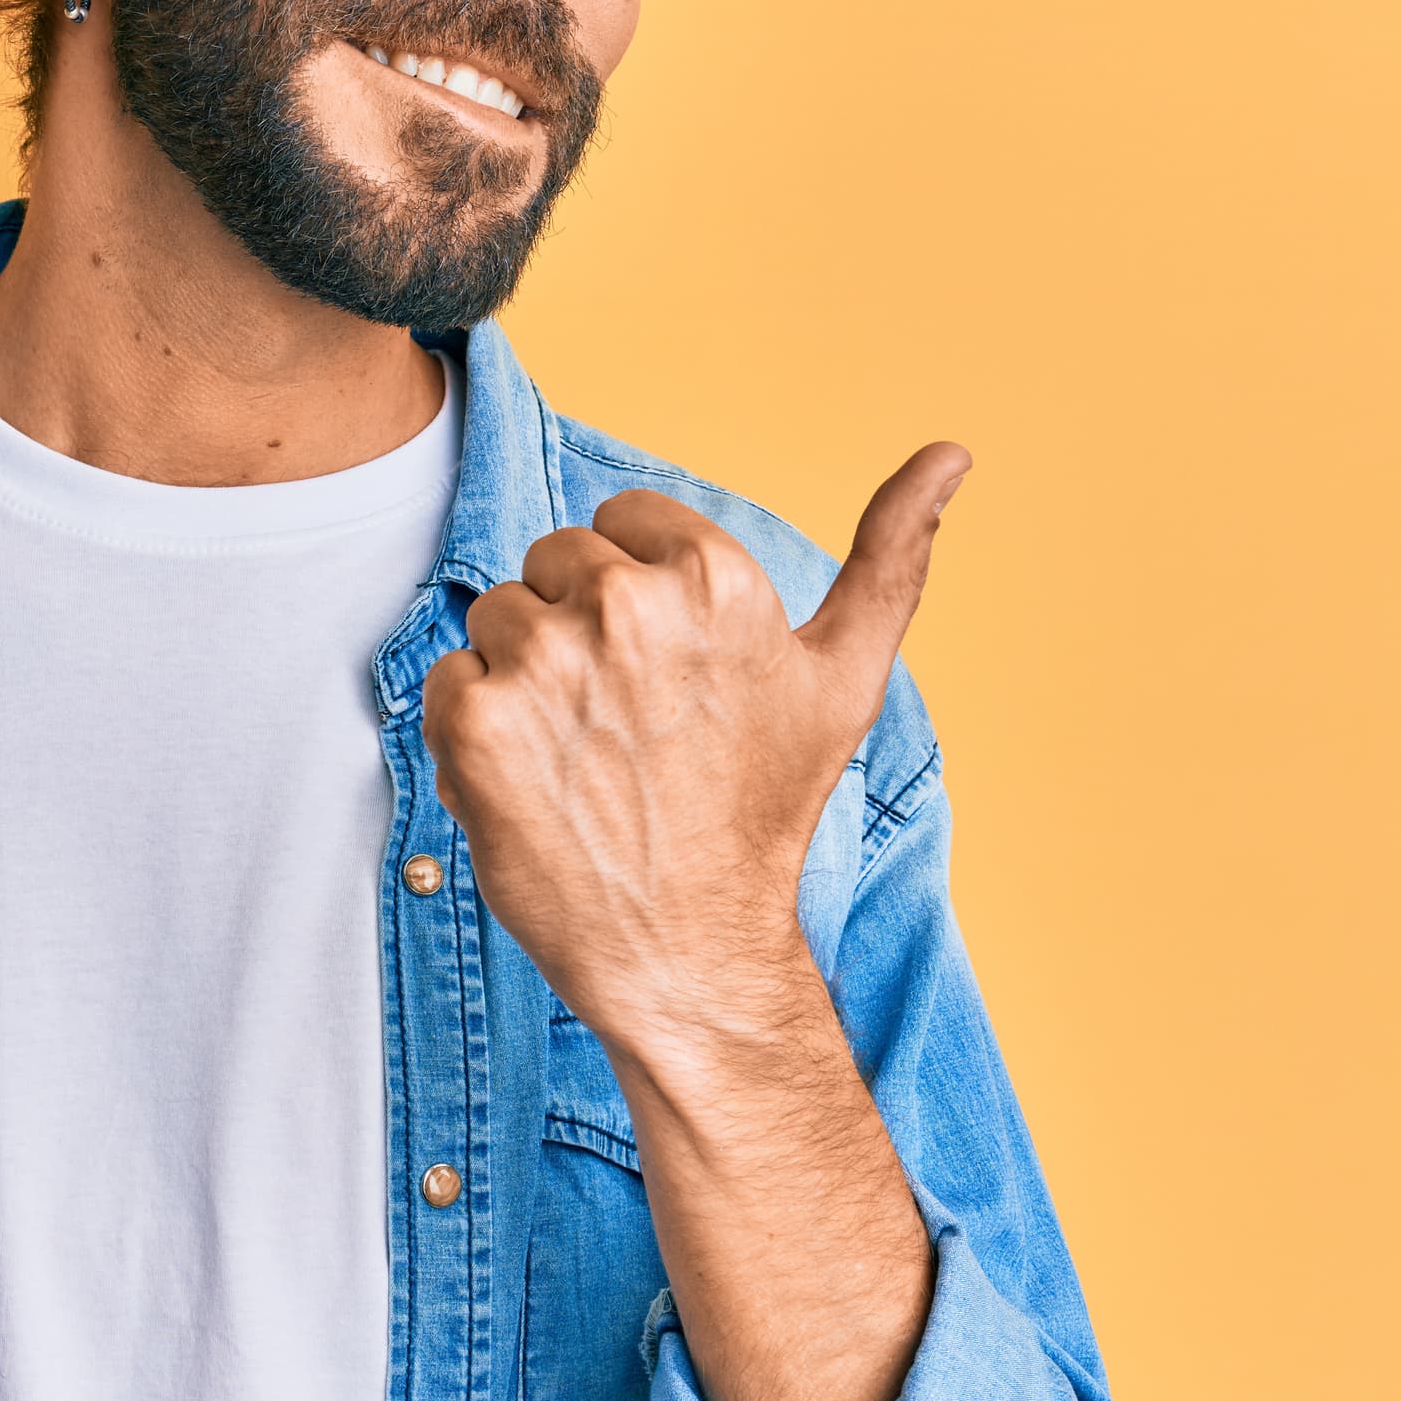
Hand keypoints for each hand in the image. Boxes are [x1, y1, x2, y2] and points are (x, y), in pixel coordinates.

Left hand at [419, 445, 971, 1056]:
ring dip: (524, 679)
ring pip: (496, 616)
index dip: (635, 594)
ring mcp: (547, 662)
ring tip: (583, 754)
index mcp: (714, 576)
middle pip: (553, 562)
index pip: (619, 521)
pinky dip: (474, 727)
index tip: (666, 672)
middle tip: (626, 724)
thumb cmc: (762, 812)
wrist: (689, 949)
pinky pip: (447, 678)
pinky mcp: (477, 722)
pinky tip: (533, 779)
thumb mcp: (846, 678)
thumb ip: (891, 556)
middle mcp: (628, 604)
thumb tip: (953, 450)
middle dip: (578, 630)